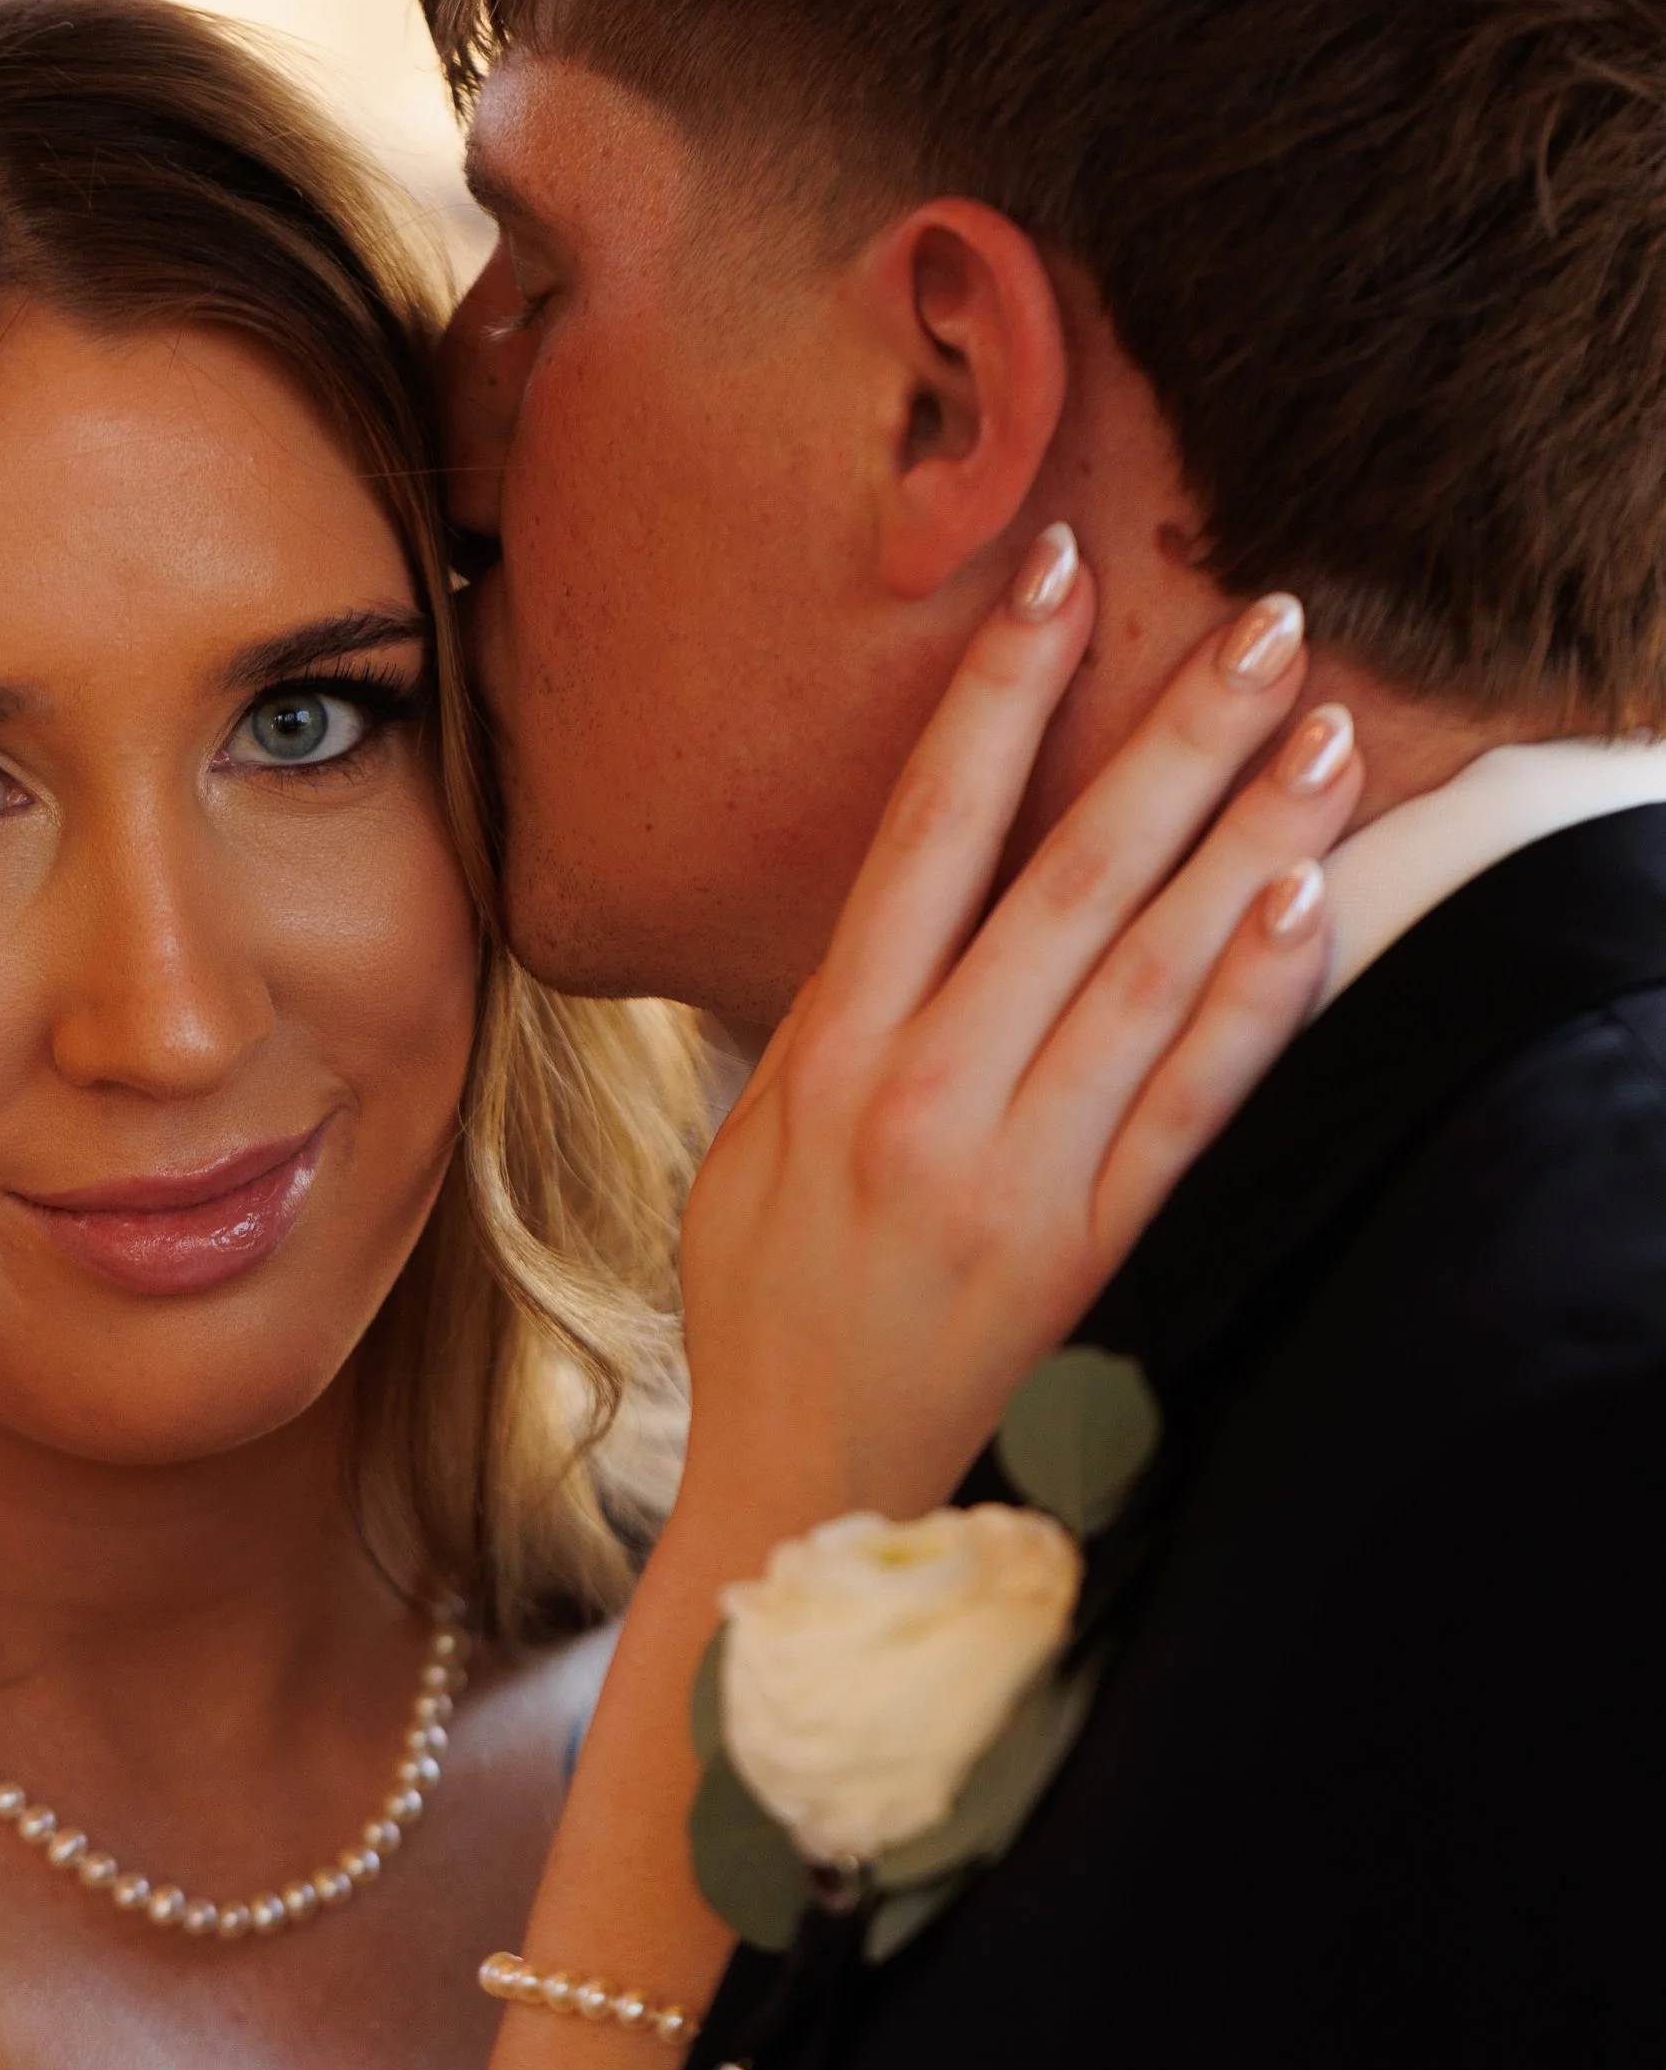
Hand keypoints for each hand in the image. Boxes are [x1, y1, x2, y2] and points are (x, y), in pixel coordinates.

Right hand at [673, 531, 1359, 1555]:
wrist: (800, 1491)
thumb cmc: (766, 1314)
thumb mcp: (746, 1152)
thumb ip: (826, 1027)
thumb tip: (903, 909)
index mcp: (826, 1058)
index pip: (926, 837)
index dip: (998, 697)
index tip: (1060, 578)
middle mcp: (924, 1101)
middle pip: (1068, 881)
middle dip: (1172, 739)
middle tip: (1261, 624)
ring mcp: (1017, 1177)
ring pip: (1150, 975)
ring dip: (1245, 840)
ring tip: (1323, 733)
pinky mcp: (1093, 1252)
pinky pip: (1191, 1109)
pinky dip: (1253, 1005)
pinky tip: (1305, 908)